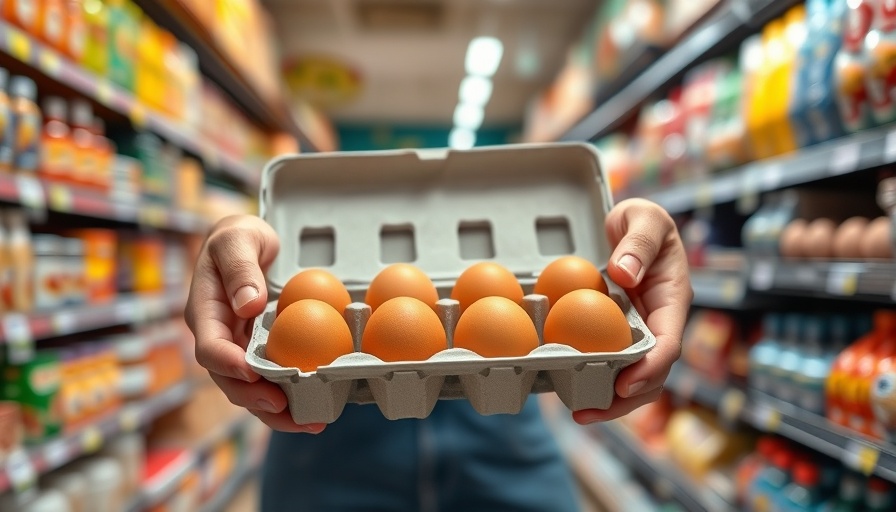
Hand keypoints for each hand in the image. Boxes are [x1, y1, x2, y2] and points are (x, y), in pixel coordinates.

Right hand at [185, 215, 324, 432]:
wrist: (247, 239)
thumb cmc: (239, 236)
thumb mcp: (238, 239)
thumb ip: (241, 269)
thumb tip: (248, 304)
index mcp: (206, 312)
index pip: (211, 347)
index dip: (228, 364)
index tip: (252, 373)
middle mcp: (219, 336)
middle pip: (229, 379)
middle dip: (254, 398)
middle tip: (283, 407)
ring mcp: (239, 347)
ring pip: (250, 388)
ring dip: (275, 410)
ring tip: (308, 422)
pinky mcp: (259, 351)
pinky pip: (270, 379)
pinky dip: (289, 397)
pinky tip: (314, 409)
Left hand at [572, 198, 692, 423]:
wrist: (628, 224)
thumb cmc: (641, 219)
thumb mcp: (644, 217)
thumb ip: (638, 243)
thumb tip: (625, 275)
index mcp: (672, 300)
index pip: (668, 344)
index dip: (650, 369)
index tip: (625, 384)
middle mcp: (658, 323)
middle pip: (652, 374)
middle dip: (627, 399)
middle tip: (589, 412)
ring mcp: (638, 330)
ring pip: (632, 375)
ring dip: (609, 399)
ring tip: (578, 413)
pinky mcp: (616, 332)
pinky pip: (609, 359)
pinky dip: (592, 376)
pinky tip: (565, 386)